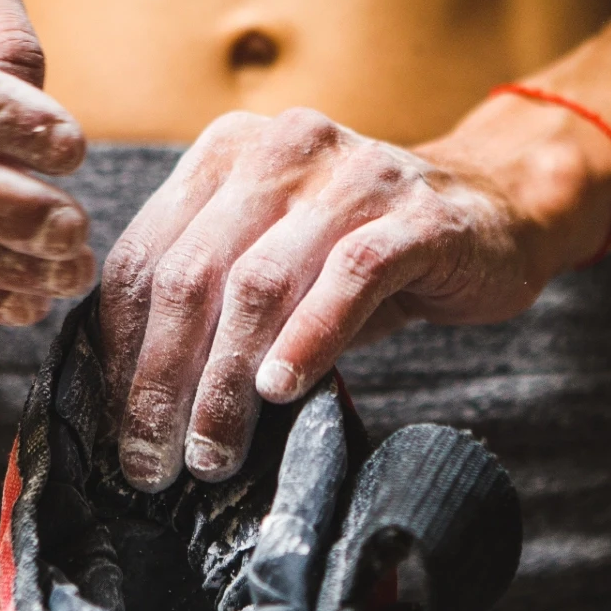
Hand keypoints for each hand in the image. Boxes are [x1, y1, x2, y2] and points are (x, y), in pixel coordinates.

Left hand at [99, 108, 579, 491]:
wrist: (497, 211)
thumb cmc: (369, 251)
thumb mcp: (279, 264)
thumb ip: (214, 304)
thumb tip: (139, 403)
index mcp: (230, 154)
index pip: (148, 255)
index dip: (121, 348)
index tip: (113, 425)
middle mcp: (284, 151)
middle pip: (193, 273)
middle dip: (163, 378)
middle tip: (153, 459)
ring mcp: (354, 176)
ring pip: (261, 281)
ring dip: (227, 380)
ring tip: (213, 450)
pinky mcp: (419, 215)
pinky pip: (351, 276)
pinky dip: (309, 338)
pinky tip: (282, 391)